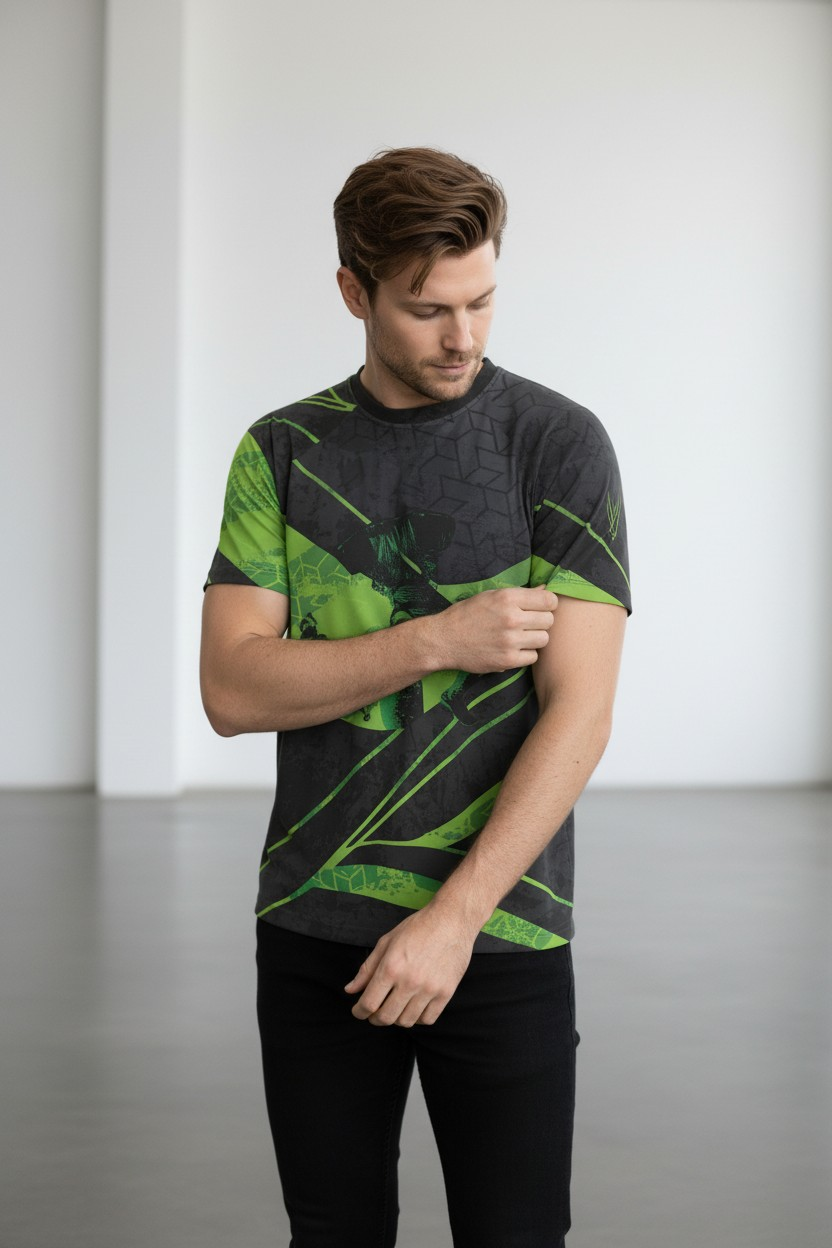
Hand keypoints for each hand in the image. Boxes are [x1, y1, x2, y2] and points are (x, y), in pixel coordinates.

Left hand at [344, 907, 475, 1026]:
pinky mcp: (446, 993)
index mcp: (391, 967)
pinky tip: (414, 1007)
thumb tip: (350, 990)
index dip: (359, 1012)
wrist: (452, 920)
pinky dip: (417, 1018)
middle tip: (374, 1012)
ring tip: (395, 1007)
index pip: (369, 1003)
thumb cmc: (418, 928)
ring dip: (396, 1019)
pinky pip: (427, 1019)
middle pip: (386, 1017)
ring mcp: (429, 989)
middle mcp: (409, 981)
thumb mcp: (387, 942)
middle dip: (375, 1018)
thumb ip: (367, 968)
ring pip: (406, 1021)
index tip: (359, 1011)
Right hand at [429, 587, 556, 673]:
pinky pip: (533, 657)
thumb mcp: (490, 596)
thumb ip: (520, 594)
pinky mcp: (507, 660)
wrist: (444, 640)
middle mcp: (511, 618)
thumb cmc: (467, 615)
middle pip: (549, 620)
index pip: (549, 600)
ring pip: (544, 639)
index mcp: (508, 598)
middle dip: (541, 622)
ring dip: (534, 638)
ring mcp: (510, 640)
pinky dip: (526, 654)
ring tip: (520, 637)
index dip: (548, 604)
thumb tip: (546, 590)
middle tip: (527, 624)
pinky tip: (513, 649)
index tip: (540, 608)